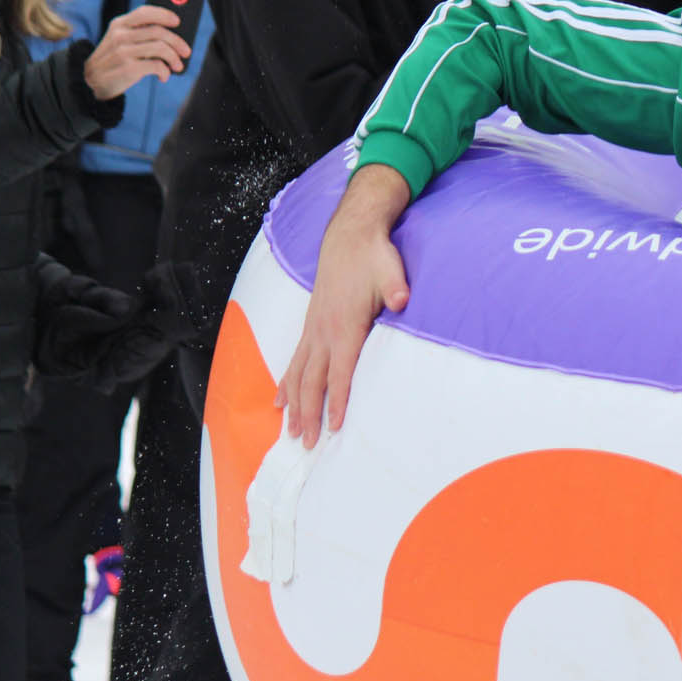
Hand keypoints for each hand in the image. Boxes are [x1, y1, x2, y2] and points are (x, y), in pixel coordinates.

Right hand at [85, 4, 190, 99]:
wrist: (91, 81)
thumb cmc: (114, 60)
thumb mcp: (120, 41)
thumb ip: (139, 34)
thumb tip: (174, 35)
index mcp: (119, 25)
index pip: (144, 12)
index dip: (164, 15)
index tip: (177, 21)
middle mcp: (120, 35)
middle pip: (158, 31)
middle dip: (177, 42)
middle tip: (186, 51)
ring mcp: (123, 52)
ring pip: (161, 48)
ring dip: (175, 58)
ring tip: (177, 66)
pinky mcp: (128, 68)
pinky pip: (157, 66)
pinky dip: (165, 72)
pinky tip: (164, 76)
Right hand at [276, 165, 411, 447]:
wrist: (350, 235)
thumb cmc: (373, 256)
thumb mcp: (391, 269)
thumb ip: (396, 287)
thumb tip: (402, 299)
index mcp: (345, 325)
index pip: (340, 371)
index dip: (337, 400)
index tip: (334, 428)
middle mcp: (323, 331)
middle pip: (313, 381)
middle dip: (308, 414)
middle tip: (306, 444)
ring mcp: (313, 328)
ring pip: (298, 374)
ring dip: (294, 405)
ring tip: (289, 433)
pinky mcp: (310, 325)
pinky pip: (294, 360)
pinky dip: (286, 383)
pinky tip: (279, 401)